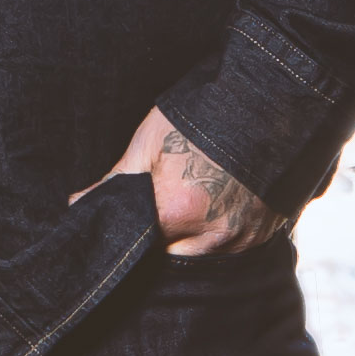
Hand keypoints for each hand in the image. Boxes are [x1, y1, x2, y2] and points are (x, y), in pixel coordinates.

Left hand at [102, 108, 279, 256]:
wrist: (275, 98)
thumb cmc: (206, 112)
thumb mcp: (152, 139)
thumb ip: (117, 180)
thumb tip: (79, 205)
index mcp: (176, 212)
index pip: (136, 247)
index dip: (127, 236)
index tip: (125, 219)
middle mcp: (211, 236)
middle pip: (168, 257)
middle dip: (158, 240)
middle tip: (159, 206)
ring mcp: (242, 239)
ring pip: (200, 257)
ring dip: (188, 239)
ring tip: (190, 202)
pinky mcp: (264, 235)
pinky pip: (230, 248)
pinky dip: (217, 235)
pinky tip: (216, 204)